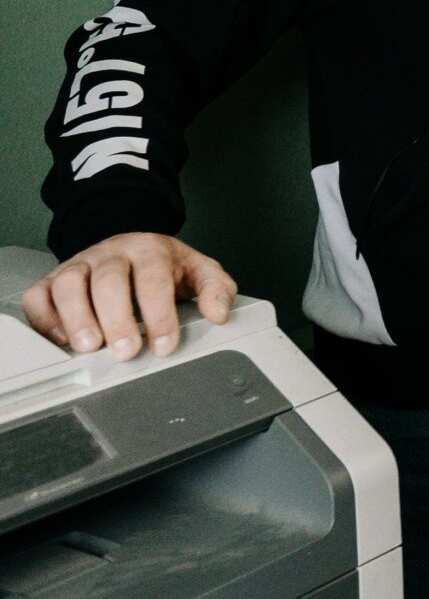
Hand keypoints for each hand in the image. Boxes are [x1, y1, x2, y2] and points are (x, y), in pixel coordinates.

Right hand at [20, 233, 234, 360]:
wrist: (132, 247)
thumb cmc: (166, 267)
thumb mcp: (199, 272)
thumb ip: (216, 289)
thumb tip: (219, 313)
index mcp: (150, 250)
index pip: (153, 280)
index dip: (159, 315)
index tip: (164, 346)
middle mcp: (112, 254)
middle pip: (109, 281)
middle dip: (117, 319)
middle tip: (127, 351)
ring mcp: (80, 264)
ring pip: (69, 284)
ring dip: (77, 318)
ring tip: (90, 347)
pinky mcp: (53, 280)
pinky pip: (39, 296)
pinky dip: (44, 318)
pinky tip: (61, 339)